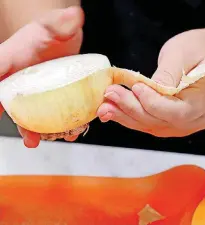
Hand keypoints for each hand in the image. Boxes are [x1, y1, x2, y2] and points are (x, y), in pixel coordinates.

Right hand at [0, 6, 83, 147]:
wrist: (61, 41)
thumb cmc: (53, 31)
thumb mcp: (57, 25)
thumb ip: (63, 22)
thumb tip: (73, 16)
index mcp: (13, 59)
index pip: (0, 69)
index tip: (0, 108)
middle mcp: (20, 78)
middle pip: (11, 103)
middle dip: (18, 123)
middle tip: (29, 139)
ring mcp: (35, 91)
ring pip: (31, 113)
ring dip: (37, 130)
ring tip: (49, 139)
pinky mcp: (50, 97)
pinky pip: (50, 114)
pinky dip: (56, 125)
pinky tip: (69, 130)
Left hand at [97, 28, 204, 136]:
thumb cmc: (201, 50)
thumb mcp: (186, 53)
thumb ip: (168, 73)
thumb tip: (146, 90)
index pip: (178, 112)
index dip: (154, 103)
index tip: (135, 88)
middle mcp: (195, 120)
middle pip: (160, 122)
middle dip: (132, 109)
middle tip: (109, 95)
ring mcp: (183, 124)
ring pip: (151, 126)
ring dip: (125, 116)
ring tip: (104, 106)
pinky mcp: (171, 122)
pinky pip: (149, 123)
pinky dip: (130, 117)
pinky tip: (113, 109)